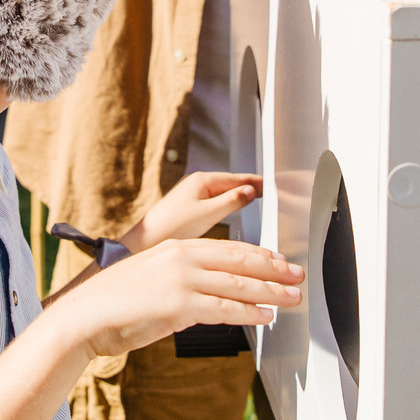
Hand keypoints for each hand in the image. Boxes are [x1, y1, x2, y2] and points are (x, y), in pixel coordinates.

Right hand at [48, 238, 303, 361]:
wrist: (85, 315)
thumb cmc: (115, 302)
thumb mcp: (152, 279)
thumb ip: (182, 280)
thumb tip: (210, 296)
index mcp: (176, 248)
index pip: (228, 247)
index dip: (259, 255)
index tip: (279, 261)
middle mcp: (182, 258)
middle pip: (240, 261)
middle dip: (274, 270)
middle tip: (298, 276)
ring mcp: (182, 281)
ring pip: (238, 285)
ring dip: (271, 293)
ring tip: (292, 299)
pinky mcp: (180, 306)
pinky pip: (224, 310)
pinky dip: (249, 314)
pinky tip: (266, 317)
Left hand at [124, 171, 261, 250]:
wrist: (144, 241)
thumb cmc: (170, 226)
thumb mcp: (207, 214)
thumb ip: (231, 201)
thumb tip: (250, 191)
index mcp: (203, 181)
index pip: (239, 178)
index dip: (258, 181)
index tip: (274, 182)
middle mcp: (197, 184)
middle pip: (232, 183)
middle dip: (252, 186)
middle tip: (271, 189)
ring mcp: (193, 195)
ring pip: (224, 192)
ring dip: (240, 194)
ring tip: (257, 197)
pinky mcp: (189, 207)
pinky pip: (216, 201)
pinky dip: (229, 203)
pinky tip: (233, 209)